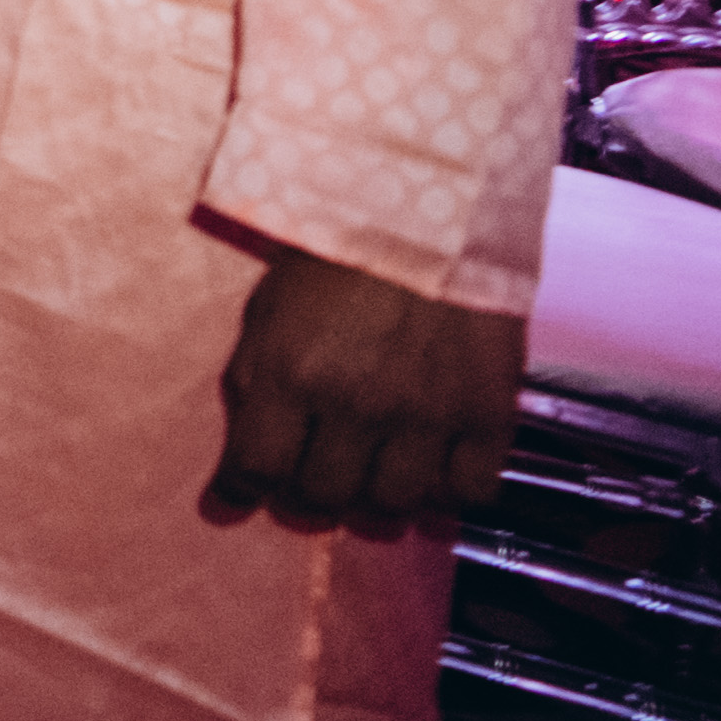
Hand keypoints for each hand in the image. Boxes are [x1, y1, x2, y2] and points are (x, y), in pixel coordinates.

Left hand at [207, 243, 525, 529]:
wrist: (431, 214)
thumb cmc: (337, 257)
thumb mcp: (267, 310)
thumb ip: (255, 386)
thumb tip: (239, 469)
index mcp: (292, 371)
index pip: (257, 468)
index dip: (237, 493)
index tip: (233, 499)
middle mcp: (358, 402)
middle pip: (327, 497)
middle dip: (307, 500)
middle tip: (311, 484)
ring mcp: (427, 414)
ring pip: (396, 506)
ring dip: (376, 505)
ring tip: (370, 481)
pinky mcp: (487, 413)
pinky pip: (469, 492)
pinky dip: (448, 495)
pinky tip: (433, 472)